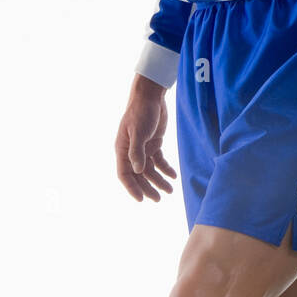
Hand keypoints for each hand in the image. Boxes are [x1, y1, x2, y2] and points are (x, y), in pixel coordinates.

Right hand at [115, 75, 176, 202]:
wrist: (151, 96)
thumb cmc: (141, 112)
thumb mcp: (138, 132)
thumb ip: (137, 152)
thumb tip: (138, 171)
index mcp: (122, 150)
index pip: (124, 174)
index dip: (132, 188)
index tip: (141, 199)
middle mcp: (131, 152)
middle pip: (138, 176)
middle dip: (148, 188)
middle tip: (158, 199)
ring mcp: (143, 149)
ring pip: (150, 170)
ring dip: (159, 181)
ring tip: (170, 190)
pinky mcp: (153, 144)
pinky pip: (159, 161)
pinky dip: (166, 169)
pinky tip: (173, 176)